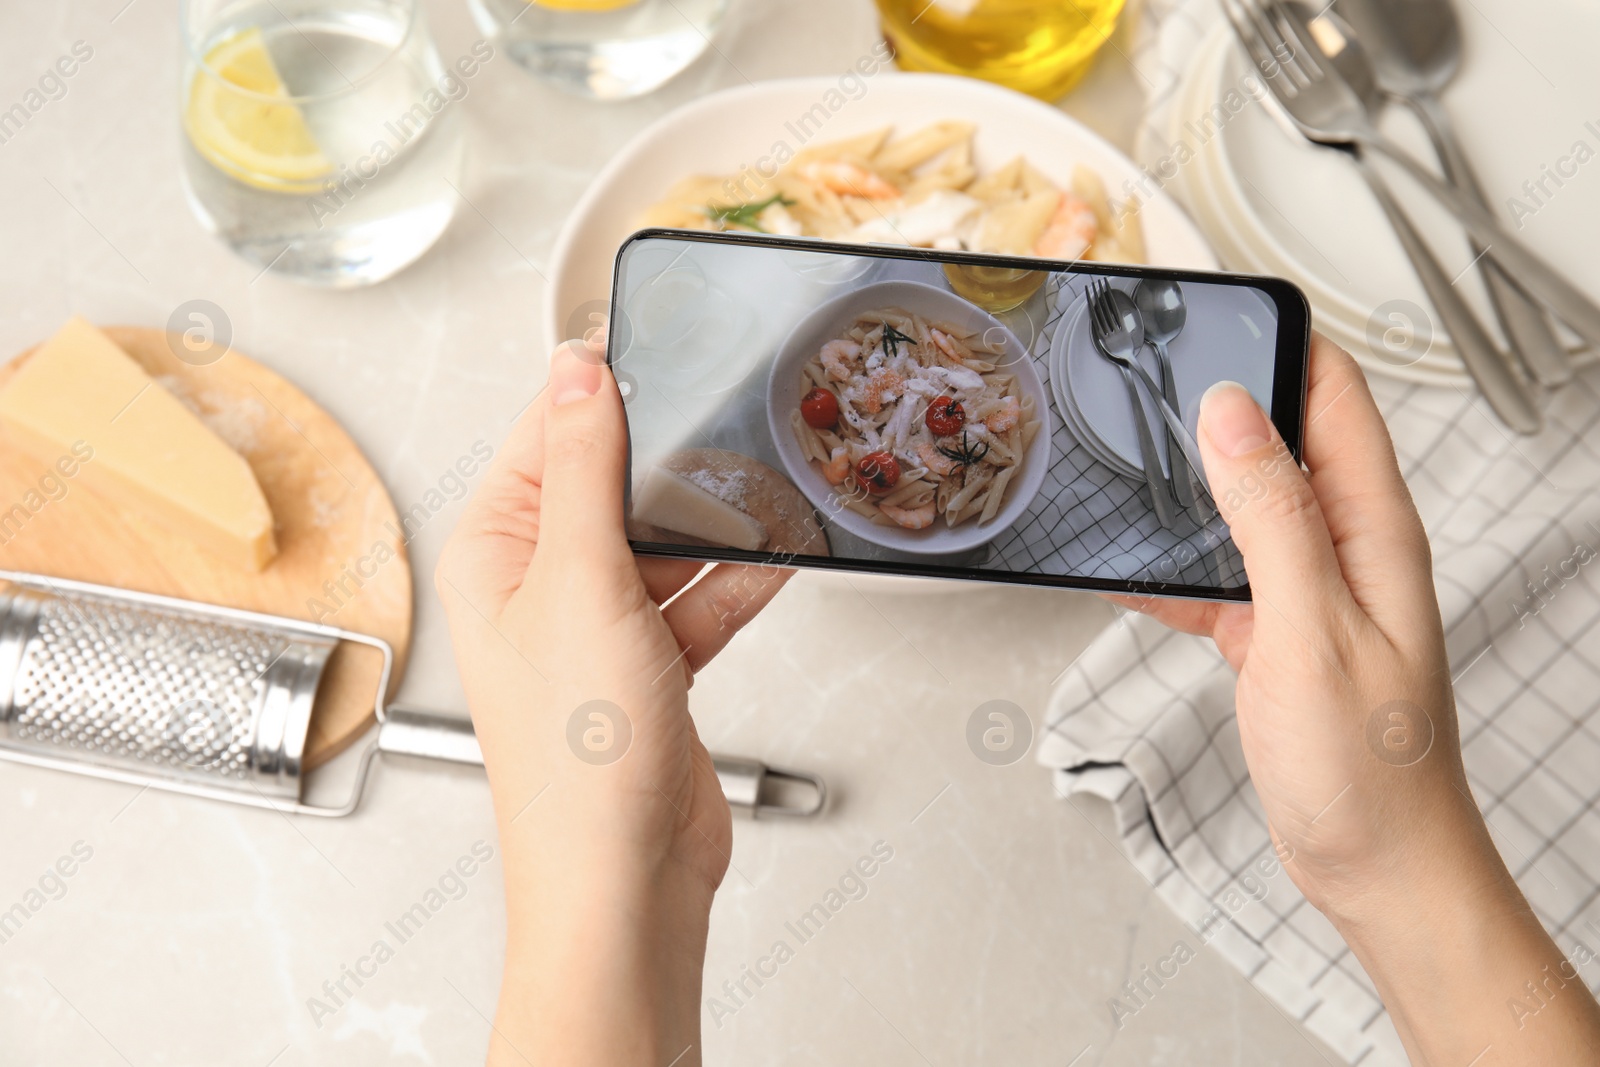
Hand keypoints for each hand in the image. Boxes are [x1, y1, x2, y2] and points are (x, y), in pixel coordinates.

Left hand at [435, 337, 790, 1066]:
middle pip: (611, 482)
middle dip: (668, 459)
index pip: (545, 434)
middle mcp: (540, 584)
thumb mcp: (581, 584)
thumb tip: (577, 371)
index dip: (600, 386)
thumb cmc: (577, 762)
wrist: (625, 880)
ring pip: (663, 539)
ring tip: (763, 492)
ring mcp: (599, 625)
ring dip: (712, 523)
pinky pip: (700, 596)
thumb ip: (584, 471)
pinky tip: (780, 556)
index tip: (659, 342)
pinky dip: (738, 581)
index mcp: (496, 552)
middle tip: (725, 422)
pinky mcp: (652, 664)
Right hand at [1116, 335, 1599, 1063]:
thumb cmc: (1370, 769)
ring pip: (1241, 504)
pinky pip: (1215, 574)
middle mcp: (1346, 547)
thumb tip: (1234, 416)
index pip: (1337, 398)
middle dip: (1223, 399)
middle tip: (1153, 373)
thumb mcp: (1311, 628)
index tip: (1221, 314)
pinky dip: (1170, 566)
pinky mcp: (1273, 631)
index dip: (1283, 343)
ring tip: (1130, 459)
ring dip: (1190, 482)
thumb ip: (1272, 517)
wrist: (1375, 863)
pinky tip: (1126, 569)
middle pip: (1283, 439)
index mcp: (1375, 530)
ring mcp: (1308, 589)